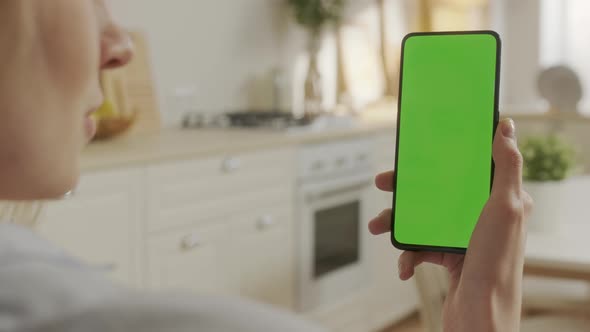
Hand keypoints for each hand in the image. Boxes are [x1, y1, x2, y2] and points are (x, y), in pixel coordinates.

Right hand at [368, 118, 532, 331]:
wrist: (480, 316)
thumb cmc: (496, 263)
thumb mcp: (506, 208)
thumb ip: (506, 167)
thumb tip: (506, 128)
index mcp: (498, 200)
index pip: (468, 168)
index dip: (443, 155)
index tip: (419, 149)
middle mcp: (481, 217)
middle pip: (438, 192)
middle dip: (407, 190)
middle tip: (383, 183)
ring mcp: (463, 238)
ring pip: (423, 220)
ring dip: (397, 223)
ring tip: (378, 226)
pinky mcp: (449, 259)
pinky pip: (421, 249)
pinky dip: (408, 256)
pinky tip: (404, 266)